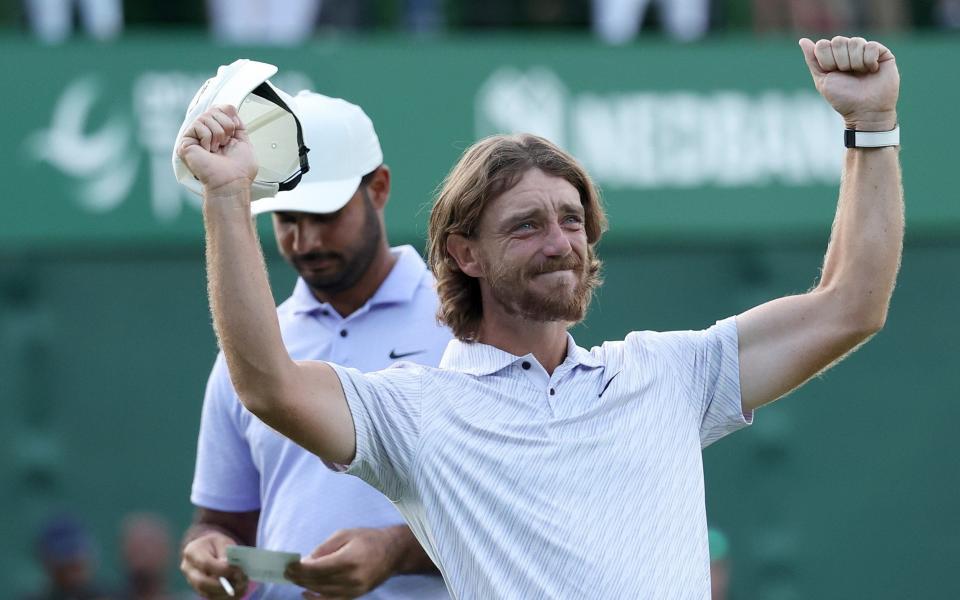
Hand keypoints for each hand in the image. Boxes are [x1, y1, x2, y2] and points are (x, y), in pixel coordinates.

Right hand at [176, 105, 257, 194]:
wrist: (231, 183)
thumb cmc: (239, 171)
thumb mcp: (245, 142)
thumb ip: (238, 125)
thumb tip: (231, 110)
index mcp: (220, 133)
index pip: (222, 108)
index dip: (230, 115)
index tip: (234, 131)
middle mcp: (207, 133)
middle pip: (215, 109)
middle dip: (226, 126)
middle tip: (225, 143)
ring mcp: (195, 137)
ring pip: (207, 116)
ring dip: (219, 134)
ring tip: (217, 149)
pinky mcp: (186, 142)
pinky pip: (198, 125)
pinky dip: (208, 138)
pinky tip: (207, 151)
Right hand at [180, 530, 247, 598]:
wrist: (208, 549)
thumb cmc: (216, 544)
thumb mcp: (222, 542)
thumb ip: (225, 553)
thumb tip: (229, 567)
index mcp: (192, 552)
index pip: (205, 564)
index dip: (222, 569)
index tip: (238, 569)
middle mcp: (188, 569)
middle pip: (202, 583)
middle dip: (223, 585)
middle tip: (241, 581)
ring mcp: (192, 582)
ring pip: (207, 594)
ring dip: (226, 593)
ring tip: (242, 586)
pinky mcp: (199, 590)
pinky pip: (212, 598)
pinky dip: (226, 597)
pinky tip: (239, 592)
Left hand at [285, 528, 405, 598]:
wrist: (393, 552)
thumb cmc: (368, 539)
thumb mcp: (345, 534)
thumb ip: (324, 548)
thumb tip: (306, 561)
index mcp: (349, 560)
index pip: (317, 568)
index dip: (300, 568)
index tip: (289, 565)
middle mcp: (352, 578)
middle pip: (318, 581)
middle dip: (299, 577)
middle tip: (286, 572)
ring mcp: (354, 590)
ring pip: (322, 592)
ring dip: (305, 586)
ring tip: (293, 579)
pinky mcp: (356, 595)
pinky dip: (316, 598)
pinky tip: (305, 593)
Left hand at [799, 36, 899, 130]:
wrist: (865, 110)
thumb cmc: (843, 98)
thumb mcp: (822, 81)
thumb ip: (813, 60)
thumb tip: (803, 40)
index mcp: (833, 57)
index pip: (823, 44)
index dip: (826, 60)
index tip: (832, 73)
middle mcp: (849, 51)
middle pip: (838, 41)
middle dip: (840, 61)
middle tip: (847, 74)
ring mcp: (865, 51)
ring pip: (855, 42)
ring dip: (855, 62)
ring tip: (861, 74)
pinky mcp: (882, 53)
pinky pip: (871, 46)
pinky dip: (869, 61)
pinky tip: (872, 70)